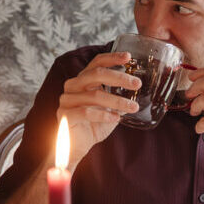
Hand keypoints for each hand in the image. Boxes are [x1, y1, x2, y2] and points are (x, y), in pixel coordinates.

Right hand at [57, 52, 141, 166]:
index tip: (129, 57)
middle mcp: (72, 86)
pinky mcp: (64, 115)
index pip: (96, 63)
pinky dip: (103, 115)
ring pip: (94, 95)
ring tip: (133, 107)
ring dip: (117, 101)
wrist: (77, 146)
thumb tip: (139, 86)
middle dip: (120, 78)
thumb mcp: (110, 106)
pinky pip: (86, 112)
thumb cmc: (94, 124)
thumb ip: (119, 95)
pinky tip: (116, 118)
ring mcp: (66, 100)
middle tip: (137, 84)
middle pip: (96, 74)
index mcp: (83, 80)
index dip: (112, 57)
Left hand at [185, 66, 203, 181]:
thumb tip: (203, 84)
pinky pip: (202, 121)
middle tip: (189, 96)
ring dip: (194, 107)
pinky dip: (198, 126)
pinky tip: (203, 130)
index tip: (191, 79)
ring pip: (203, 99)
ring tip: (196, 114)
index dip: (201, 72)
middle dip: (193, 87)